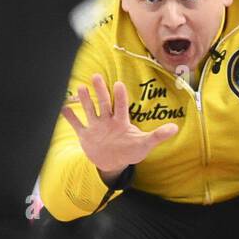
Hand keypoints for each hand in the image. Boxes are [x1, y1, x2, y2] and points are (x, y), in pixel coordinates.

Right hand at [60, 74, 178, 177]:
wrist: (113, 162)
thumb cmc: (131, 151)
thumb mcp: (145, 144)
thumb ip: (158, 136)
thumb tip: (175, 128)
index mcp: (121, 122)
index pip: (121, 106)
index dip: (120, 96)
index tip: (118, 84)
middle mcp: (107, 121)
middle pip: (103, 103)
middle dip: (100, 91)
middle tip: (96, 76)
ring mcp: (95, 127)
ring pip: (89, 111)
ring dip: (85, 100)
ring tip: (80, 88)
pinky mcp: (85, 135)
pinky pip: (77, 125)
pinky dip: (70, 117)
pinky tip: (62, 107)